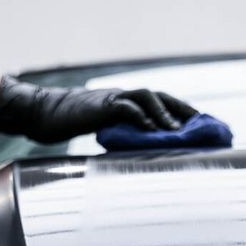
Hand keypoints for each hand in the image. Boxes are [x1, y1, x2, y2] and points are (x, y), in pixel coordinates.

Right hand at [0, 76, 199, 142]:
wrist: (43, 113)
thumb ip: (123, 134)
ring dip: (165, 112)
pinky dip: (139, 116)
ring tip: (179, 129)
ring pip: (146, 96)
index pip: (159, 102)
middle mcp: (123, 96)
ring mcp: (112, 98)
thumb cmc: (71, 123)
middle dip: (183, 108)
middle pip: (160, 96)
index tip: (202, 124)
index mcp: (126, 102)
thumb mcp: (103, 129)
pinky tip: (150, 128)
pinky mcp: (101, 105)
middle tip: (203, 124)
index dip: (181, 111)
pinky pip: (124, 107)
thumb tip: (143, 150)